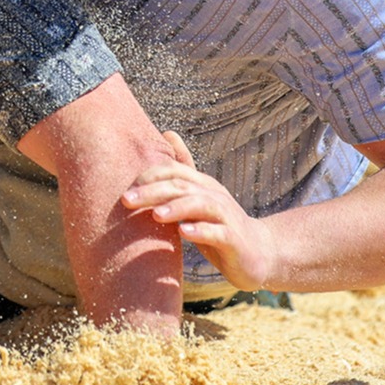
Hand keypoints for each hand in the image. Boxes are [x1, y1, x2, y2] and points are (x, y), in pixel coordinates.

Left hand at [121, 132, 274, 293]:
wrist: (259, 252)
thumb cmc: (220, 223)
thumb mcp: (199, 194)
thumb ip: (182, 169)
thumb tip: (166, 133)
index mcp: (202, 185)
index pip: (173, 171)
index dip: (149, 176)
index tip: (125, 189)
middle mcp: (214, 195)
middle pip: (182, 186)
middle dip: (153, 191)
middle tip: (126, 200)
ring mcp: (226, 216)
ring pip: (202, 205)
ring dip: (178, 208)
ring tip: (156, 215)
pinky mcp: (234, 240)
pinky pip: (219, 233)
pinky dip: (202, 231)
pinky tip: (185, 232)